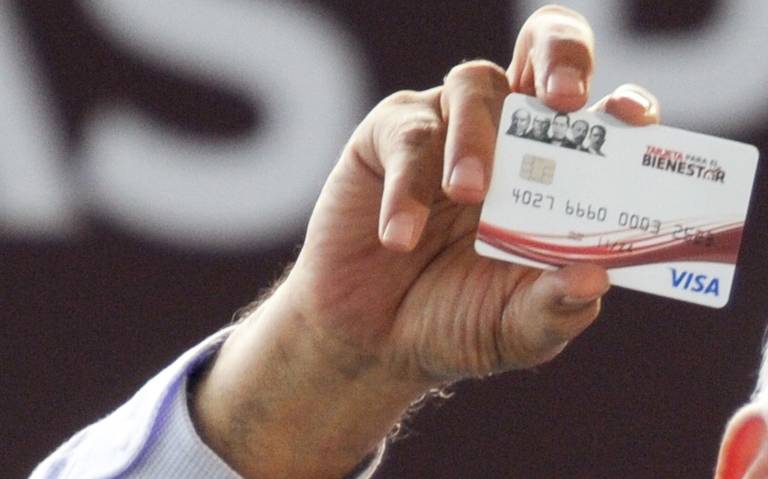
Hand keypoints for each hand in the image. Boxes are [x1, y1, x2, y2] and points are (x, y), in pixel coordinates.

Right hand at [290, 6, 659, 379]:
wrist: (372, 341)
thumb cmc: (456, 322)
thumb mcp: (516, 329)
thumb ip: (556, 309)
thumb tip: (596, 277)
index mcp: (554, 176)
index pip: (602, 119)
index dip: (624, 107)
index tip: (632, 120)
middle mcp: (507, 139)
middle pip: (542, 52)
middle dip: (560, 56)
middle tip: (564, 100)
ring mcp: (447, 131)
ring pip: (474, 84)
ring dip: (476, 136)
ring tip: (468, 194)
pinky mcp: (387, 139)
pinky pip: (405, 136)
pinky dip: (406, 184)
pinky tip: (400, 237)